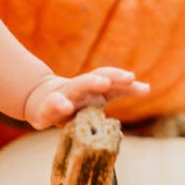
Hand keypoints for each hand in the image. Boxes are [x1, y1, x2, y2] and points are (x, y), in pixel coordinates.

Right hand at [23, 67, 149, 130]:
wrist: (40, 100)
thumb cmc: (74, 103)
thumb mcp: (95, 103)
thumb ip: (116, 101)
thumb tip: (138, 103)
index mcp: (93, 89)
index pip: (111, 81)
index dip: (127, 84)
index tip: (145, 88)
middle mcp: (80, 88)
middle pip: (97, 78)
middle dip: (113, 77)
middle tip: (130, 77)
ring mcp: (63, 96)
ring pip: (77, 86)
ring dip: (90, 83)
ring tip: (104, 84)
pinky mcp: (47, 108)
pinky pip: (53, 105)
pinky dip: (58, 104)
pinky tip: (65, 107)